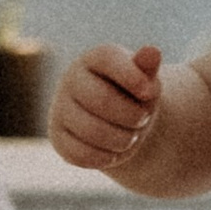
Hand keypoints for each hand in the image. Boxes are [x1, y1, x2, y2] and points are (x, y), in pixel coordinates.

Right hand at [52, 41, 162, 171]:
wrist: (118, 123)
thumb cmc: (134, 96)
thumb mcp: (145, 82)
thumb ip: (147, 68)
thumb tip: (152, 52)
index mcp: (94, 59)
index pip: (107, 58)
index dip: (131, 76)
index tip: (150, 92)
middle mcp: (72, 79)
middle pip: (101, 99)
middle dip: (131, 115)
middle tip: (142, 119)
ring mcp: (60, 108)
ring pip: (91, 130)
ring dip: (121, 140)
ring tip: (131, 137)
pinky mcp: (57, 137)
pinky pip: (80, 153)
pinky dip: (105, 157)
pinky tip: (114, 153)